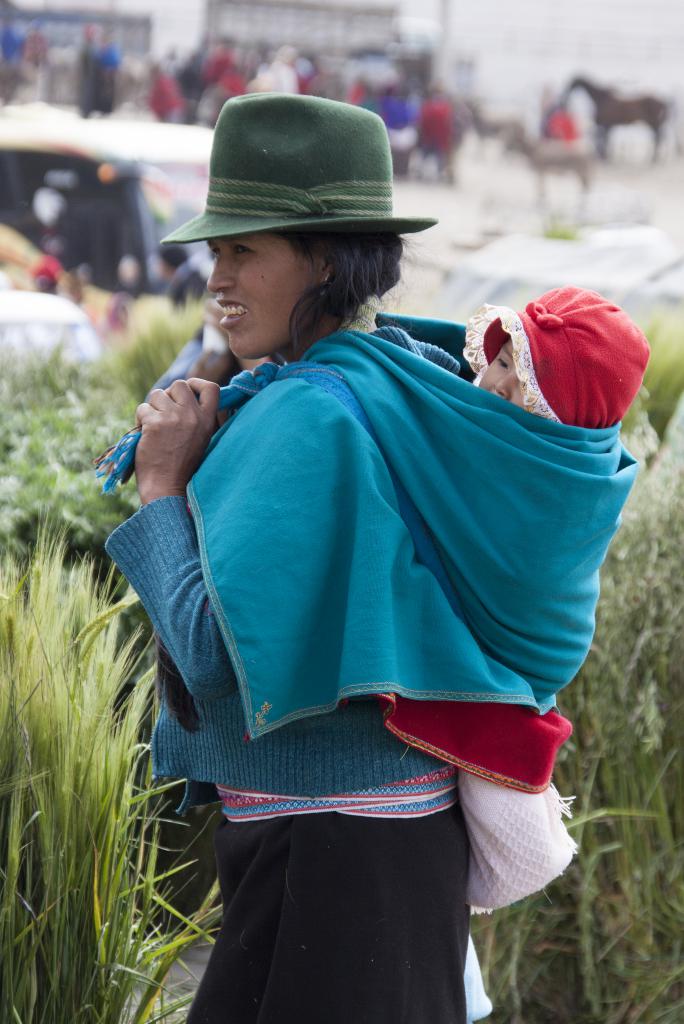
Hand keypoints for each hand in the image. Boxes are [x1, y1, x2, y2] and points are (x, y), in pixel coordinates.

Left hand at [134, 378, 219, 504]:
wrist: (168, 488)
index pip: (211, 388)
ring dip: (151, 408)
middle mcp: (193, 416)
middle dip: (167, 396)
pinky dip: (140, 421)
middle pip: (179, 385)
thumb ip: (197, 419)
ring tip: (152, 427)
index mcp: (207, 421)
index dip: (197, 384)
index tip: (188, 391)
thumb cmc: (182, 468)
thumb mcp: (200, 440)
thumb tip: (186, 397)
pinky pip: (142, 409)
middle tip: (163, 414)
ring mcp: (174, 418)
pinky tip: (144, 436)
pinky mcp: (155, 423)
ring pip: (157, 395)